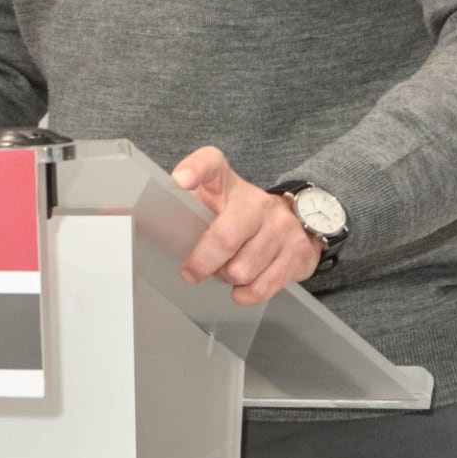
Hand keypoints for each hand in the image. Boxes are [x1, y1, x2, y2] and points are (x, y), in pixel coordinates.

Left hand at [172, 146, 322, 307]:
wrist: (297, 221)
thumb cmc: (242, 215)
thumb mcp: (218, 200)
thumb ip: (190, 203)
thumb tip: (158, 221)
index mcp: (230, 184)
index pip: (212, 164)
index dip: (195, 168)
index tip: (181, 180)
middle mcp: (259, 202)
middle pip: (224, 239)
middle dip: (202, 263)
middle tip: (193, 271)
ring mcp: (282, 227)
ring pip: (241, 271)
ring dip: (228, 278)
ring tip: (229, 269)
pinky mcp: (298, 253)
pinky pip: (261, 288)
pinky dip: (245, 294)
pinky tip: (244, 284)